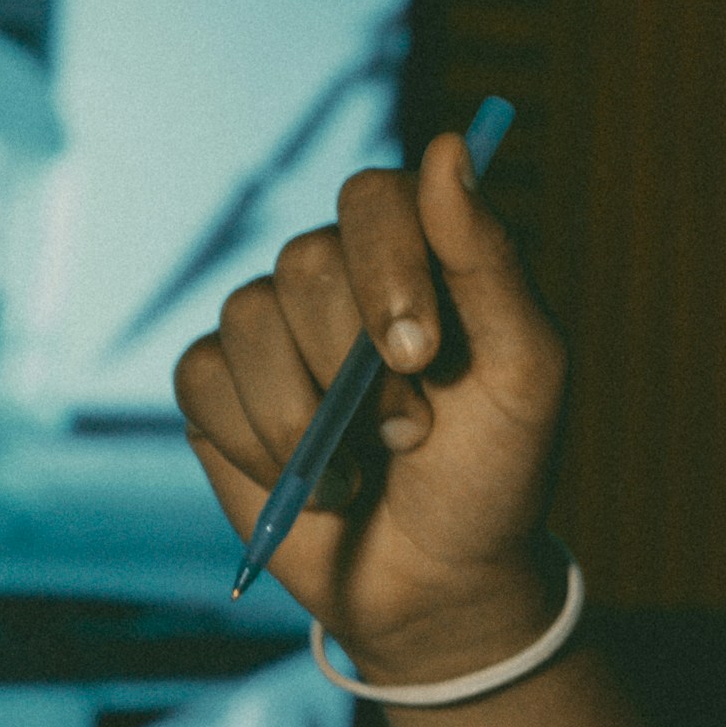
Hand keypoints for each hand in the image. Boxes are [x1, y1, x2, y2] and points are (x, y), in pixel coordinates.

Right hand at [175, 128, 570, 685]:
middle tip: (408, 431)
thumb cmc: (495, 472)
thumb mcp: (523, 372)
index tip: (422, 354)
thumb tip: (448, 145)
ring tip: (366, 463)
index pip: (373, 196)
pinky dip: (256, 440)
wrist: (438, 582)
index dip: (387, 266)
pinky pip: (202, 376)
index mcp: (419, 254)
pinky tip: (308, 479)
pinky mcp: (216, 388)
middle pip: (303, 259)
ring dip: (310, 415)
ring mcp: (270, 327)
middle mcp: (337, 275)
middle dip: (355, 362)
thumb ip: (488, 260)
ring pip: (247, 316)